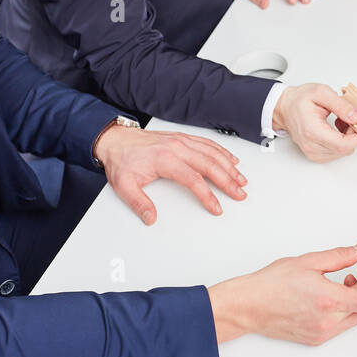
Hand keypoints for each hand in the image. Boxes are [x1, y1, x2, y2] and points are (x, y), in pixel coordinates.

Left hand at [92, 125, 246, 223]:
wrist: (115, 139)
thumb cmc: (121, 160)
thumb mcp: (124, 185)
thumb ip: (139, 203)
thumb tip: (151, 218)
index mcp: (165, 159)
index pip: (193, 179)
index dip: (207, 195)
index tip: (216, 207)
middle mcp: (176, 147)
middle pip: (209, 164)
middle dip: (228, 180)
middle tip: (239, 193)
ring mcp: (181, 141)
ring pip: (212, 153)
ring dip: (229, 166)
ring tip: (241, 179)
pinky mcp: (182, 138)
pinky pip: (208, 143)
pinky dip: (222, 152)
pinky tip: (230, 159)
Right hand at [208, 244, 356, 344]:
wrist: (248, 306)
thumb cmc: (271, 284)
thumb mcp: (308, 261)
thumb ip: (339, 256)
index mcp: (329, 300)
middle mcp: (328, 321)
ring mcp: (322, 333)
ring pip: (354, 318)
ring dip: (356, 300)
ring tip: (343, 283)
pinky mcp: (315, 339)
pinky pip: (340, 326)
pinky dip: (342, 310)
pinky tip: (330, 297)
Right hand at [273, 83, 356, 161]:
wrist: (285, 108)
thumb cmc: (299, 100)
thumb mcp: (322, 93)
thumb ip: (341, 105)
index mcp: (312, 130)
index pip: (343, 144)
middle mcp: (311, 145)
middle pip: (345, 148)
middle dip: (355, 134)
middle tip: (353, 117)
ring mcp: (312, 152)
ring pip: (342, 151)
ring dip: (348, 137)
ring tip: (342, 120)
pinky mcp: (315, 155)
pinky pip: (336, 152)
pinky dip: (342, 141)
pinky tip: (337, 129)